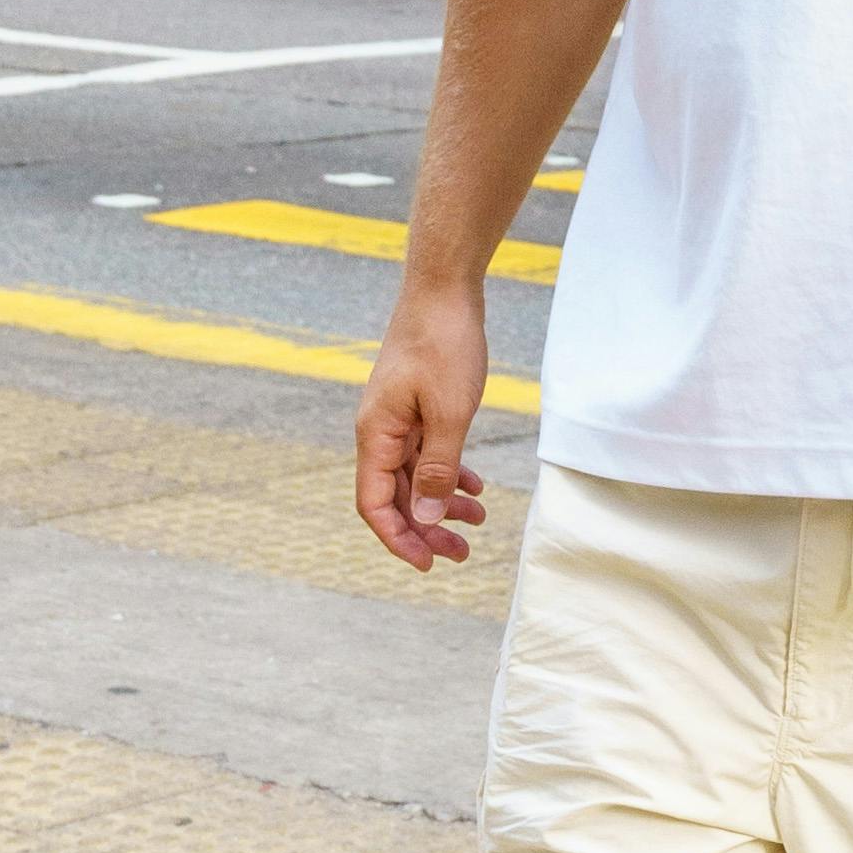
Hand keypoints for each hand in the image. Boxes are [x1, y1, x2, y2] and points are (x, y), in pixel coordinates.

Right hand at [356, 279, 493, 570]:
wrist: (444, 288)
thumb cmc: (444, 343)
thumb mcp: (450, 413)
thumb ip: (438, 469)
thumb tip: (428, 520)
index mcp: (376, 434)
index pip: (375, 505)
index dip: (399, 539)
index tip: (428, 564)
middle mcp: (379, 430)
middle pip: (395, 496)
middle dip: (427, 529)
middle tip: (461, 554)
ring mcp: (397, 418)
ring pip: (414, 476)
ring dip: (442, 503)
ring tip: (478, 522)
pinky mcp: (415, 405)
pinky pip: (426, 452)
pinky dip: (448, 472)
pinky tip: (475, 486)